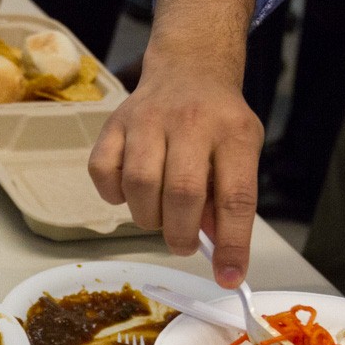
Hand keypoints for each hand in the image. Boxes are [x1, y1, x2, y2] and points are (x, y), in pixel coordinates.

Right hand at [87, 0, 261, 288]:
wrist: (190, 67)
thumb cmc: (218, 122)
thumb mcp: (242, 152)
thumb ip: (229, 199)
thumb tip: (217, 252)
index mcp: (233, 132)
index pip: (236, 196)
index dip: (233, 244)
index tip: (229, 277)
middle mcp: (191, 121)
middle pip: (183, 193)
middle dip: (181, 234)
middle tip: (183, 243)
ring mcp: (147, 119)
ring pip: (140, 185)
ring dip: (148, 217)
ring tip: (159, 215)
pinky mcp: (114, 123)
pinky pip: (103, 172)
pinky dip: (113, 194)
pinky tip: (130, 192)